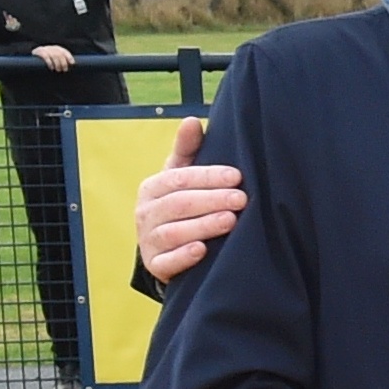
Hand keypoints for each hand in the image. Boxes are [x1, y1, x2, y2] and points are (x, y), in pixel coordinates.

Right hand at [34, 44, 74, 72]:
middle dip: (63, 63)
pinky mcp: (38, 52)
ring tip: (58, 70)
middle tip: (65, 70)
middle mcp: (51, 48)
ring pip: (53, 55)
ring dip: (57, 64)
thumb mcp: (55, 61)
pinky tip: (51, 68)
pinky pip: (45, 56)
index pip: (64, 51)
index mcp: (56, 49)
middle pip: (59, 54)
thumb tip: (72, 65)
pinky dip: (49, 62)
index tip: (72, 63)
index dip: (69, 57)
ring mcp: (44, 49)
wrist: (30, 61)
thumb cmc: (46, 63)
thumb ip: (61, 61)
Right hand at [137, 118, 248, 275]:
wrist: (168, 249)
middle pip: (179, 204)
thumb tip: (191, 121)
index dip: (207, 177)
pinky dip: (183, 257)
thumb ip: (188, 150)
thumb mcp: (182, 176)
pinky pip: (166, 262)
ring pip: (174, 232)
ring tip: (230, 221)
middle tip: (241, 199)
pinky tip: (202, 250)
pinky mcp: (155, 267)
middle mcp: (146, 213)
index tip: (236, 176)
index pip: (179, 179)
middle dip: (212, 200)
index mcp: (153, 188)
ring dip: (202, 226)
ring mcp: (149, 241)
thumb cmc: (182, 205)